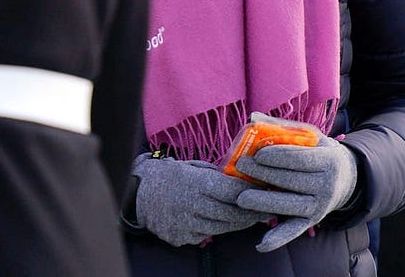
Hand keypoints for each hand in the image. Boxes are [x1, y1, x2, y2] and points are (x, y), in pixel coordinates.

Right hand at [131, 153, 271, 246]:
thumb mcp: (191, 166)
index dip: (251, 192)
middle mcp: (192, 205)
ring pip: (222, 227)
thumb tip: (241, 178)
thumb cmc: (167, 175)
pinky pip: (207, 235)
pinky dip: (218, 228)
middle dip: (251, 213)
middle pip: (231, 213)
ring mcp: (186, 225)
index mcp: (196, 183)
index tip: (265, 191)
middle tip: (267, 211)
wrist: (137, 194)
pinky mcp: (181, 237)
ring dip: (238, 223)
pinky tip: (224, 222)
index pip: (232, 191)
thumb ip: (215, 174)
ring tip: (251, 218)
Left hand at [234, 135, 357, 251]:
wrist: (346, 179)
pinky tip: (260, 243)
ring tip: (241, 198)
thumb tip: (252, 119)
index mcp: (328, 160)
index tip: (257, 153)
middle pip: (291, 181)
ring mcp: (320, 206)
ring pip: (289, 205)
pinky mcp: (312, 221)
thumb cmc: (319, 152)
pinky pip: (294, 231)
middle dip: (264, 174)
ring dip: (264, 203)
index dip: (278, 156)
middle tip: (241, 167)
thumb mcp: (311, 137)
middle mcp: (326, 185)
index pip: (299, 158)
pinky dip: (278, 238)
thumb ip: (282, 128)